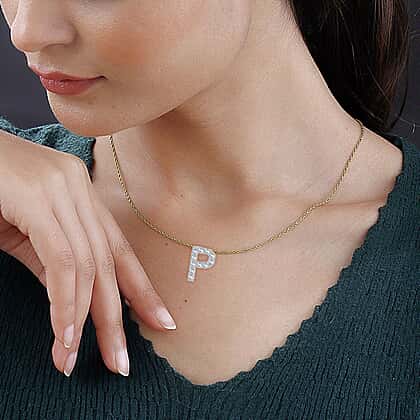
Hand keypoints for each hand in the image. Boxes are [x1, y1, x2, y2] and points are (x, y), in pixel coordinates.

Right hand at [0, 132, 176, 376]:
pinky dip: (64, 301)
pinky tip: (65, 335)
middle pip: (109, 262)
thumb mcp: (24, 233)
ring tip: (73, 359)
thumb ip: (53, 264)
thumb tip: (75, 303)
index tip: (161, 321)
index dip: (142, 289)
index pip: (120, 249)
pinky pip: (62, 260)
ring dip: (84, 318)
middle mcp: (79, 187)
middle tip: (121, 361)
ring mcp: (63, 188)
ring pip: (88, 265)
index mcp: (82, 194)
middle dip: (117, 316)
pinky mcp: (39, 197)